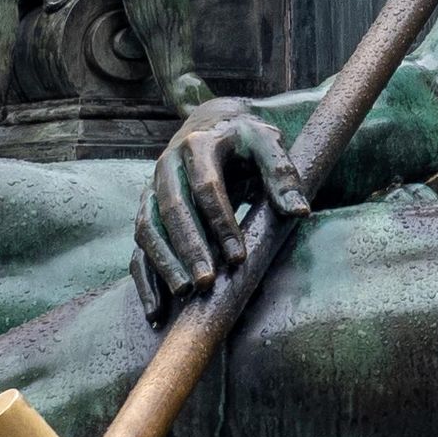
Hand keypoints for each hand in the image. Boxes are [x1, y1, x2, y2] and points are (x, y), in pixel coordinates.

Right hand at [135, 98, 307, 320]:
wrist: (212, 125)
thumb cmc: (245, 139)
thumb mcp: (268, 143)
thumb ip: (282, 173)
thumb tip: (298, 211)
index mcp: (198, 145)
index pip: (206, 187)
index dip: (221, 223)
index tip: (238, 257)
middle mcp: (167, 167)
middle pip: (172, 210)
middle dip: (189, 249)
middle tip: (206, 283)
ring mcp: (152, 190)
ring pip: (148, 229)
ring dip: (164, 263)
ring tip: (184, 294)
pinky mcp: (147, 212)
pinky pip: (138, 248)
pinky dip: (144, 279)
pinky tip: (156, 312)